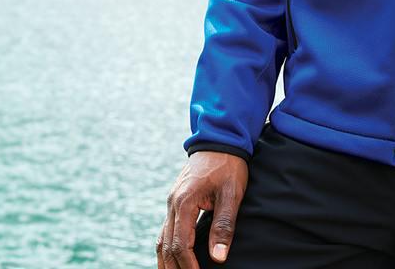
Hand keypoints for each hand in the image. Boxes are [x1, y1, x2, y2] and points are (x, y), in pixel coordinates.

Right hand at [157, 151, 247, 267]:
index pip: (181, 244)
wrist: (220, 138)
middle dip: (174, 267)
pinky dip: (168, 247)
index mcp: (184, 202)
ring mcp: (172, 201)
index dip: (188, 266)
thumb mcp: (231, 194)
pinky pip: (167, 229)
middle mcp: (173, 203)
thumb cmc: (228, 165)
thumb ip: (224, 225)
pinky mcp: (176, 200)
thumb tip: (218, 258)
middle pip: (166, 245)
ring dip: (166, 260)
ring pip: (162, 238)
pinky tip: (174, 257)